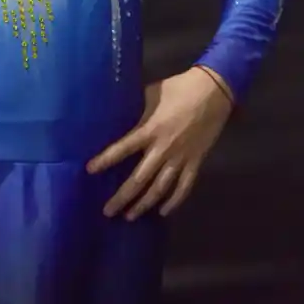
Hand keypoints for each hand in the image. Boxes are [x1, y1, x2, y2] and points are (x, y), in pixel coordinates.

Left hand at [86, 67, 233, 220]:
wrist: (214, 91)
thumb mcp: (152, 93)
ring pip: (160, 188)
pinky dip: (174, 201)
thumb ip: (137, 107)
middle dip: (122, 197)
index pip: (122, 148)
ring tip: (130, 216)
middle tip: (108, 211)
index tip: (89, 171)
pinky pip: (184, 187)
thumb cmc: (179, 88)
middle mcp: (163, 149)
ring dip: (144, 204)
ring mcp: (181, 158)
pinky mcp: (196, 162)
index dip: (105, 160)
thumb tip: (119, 111)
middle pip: (139, 178)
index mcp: (150, 129)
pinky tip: (163, 212)